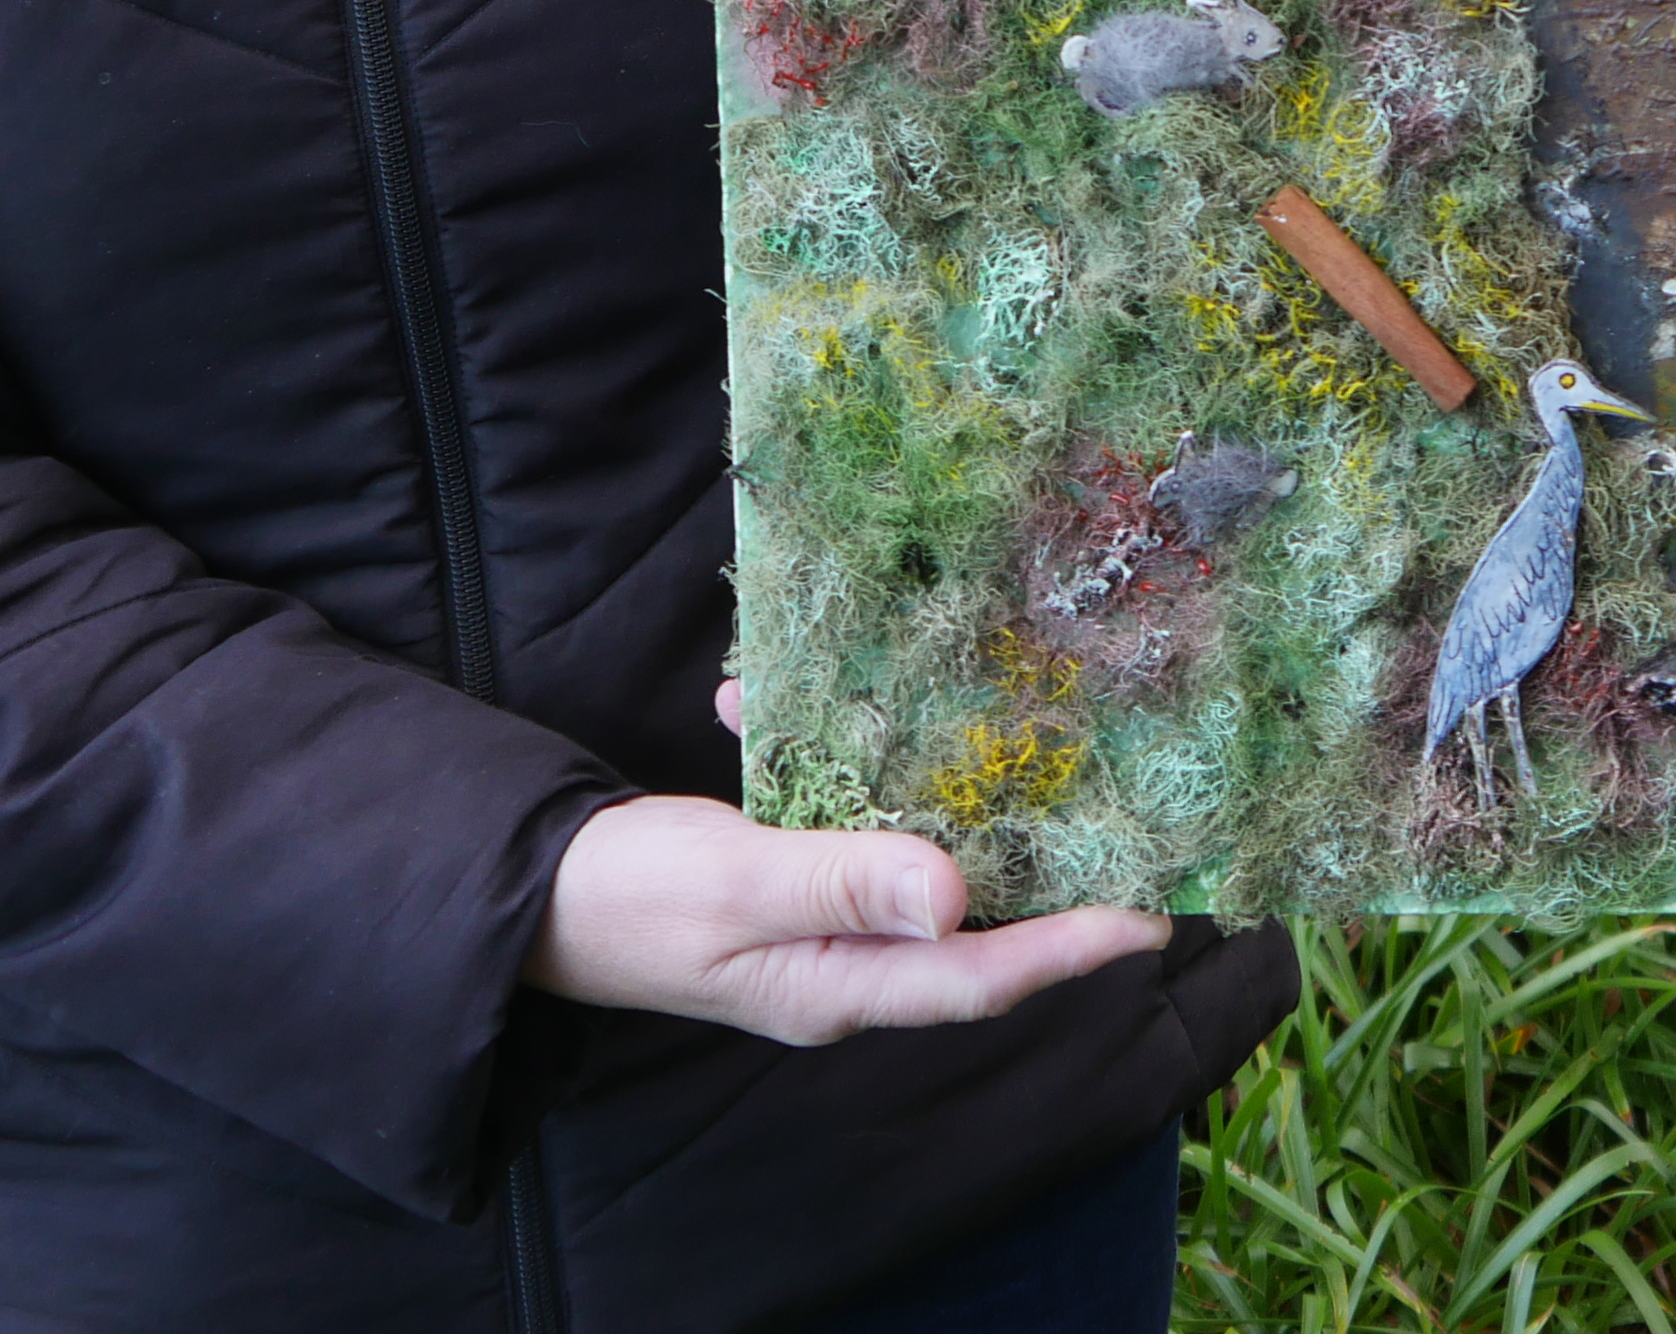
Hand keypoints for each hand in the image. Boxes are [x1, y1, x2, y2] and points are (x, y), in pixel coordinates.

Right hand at [520, 694, 1167, 1046]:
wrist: (522, 889)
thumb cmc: (619, 900)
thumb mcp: (728, 885)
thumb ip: (838, 883)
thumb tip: (957, 893)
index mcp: (837, 987)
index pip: (979, 976)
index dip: (1071, 946)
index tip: (1153, 913)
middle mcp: (845, 960)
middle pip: (970, 919)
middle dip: (1045, 860)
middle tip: (1128, 804)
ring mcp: (820, 917)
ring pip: (912, 847)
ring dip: (933, 775)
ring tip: (989, 707)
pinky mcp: (790, 866)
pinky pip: (843, 806)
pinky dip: (832, 745)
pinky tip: (783, 688)